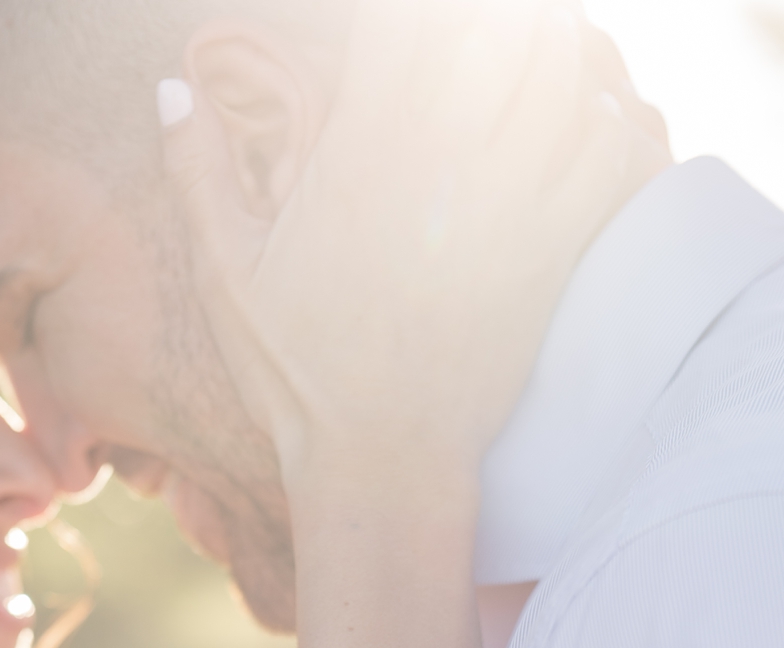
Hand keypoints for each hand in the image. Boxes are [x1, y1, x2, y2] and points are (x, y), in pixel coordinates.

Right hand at [162, 0, 660, 491]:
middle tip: (478, 39)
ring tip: (536, 59)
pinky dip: (611, 117)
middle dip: (493, 21)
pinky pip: (611, 145)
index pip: (403, 17)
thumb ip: (198, 171)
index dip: (405, 13)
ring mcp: (509, 201)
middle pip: (500, 23)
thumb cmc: (302, 377)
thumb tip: (172, 88)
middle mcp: (443, 159)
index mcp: (363, 149)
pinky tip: (592, 123)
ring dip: (555, 49)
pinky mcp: (556, 248)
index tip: (398, 31)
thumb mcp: (229, 276)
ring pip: (563, 66)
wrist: (383, 465)